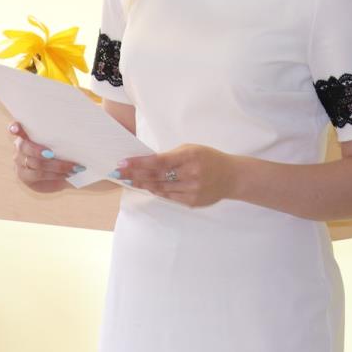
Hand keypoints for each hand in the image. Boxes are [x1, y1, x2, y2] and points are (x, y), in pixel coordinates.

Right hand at [10, 122, 83, 193]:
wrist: (60, 176)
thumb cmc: (61, 153)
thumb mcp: (60, 143)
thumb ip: (58, 137)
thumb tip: (75, 131)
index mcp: (27, 134)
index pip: (15, 128)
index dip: (14, 127)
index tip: (16, 128)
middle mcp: (20, 147)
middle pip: (25, 147)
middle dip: (40, 151)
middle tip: (53, 153)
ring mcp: (20, 162)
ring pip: (36, 163)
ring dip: (57, 165)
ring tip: (73, 167)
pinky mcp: (24, 175)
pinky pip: (39, 174)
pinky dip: (55, 174)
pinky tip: (66, 173)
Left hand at [117, 144, 238, 207]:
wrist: (232, 177)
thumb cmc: (209, 159)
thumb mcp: (192, 149)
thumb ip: (171, 156)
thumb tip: (147, 162)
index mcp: (190, 156)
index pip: (158, 161)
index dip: (138, 163)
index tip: (123, 163)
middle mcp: (190, 174)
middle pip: (156, 176)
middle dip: (135, 174)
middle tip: (120, 172)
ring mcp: (191, 190)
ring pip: (160, 188)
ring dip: (143, 184)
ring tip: (129, 180)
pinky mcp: (192, 201)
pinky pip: (169, 197)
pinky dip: (157, 191)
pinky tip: (147, 187)